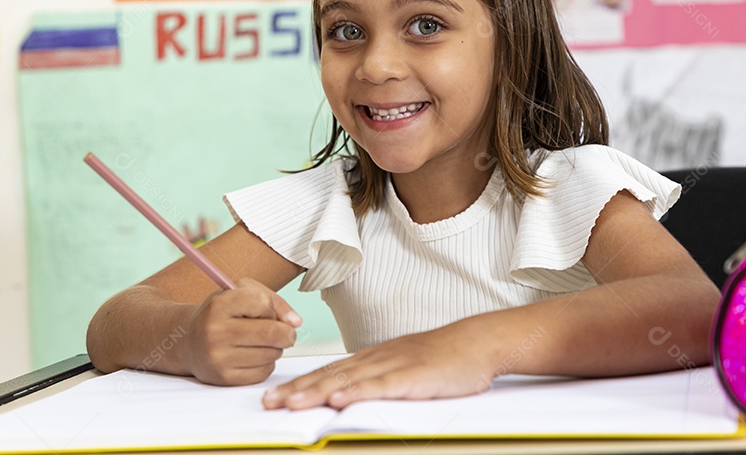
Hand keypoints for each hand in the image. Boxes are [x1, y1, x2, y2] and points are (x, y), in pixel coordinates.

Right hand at [180, 278, 301, 385]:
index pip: (263, 305)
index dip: (273, 310)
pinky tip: (254, 356)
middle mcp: (215, 332)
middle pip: (271, 333)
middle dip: (286, 333)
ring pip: (271, 354)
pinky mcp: (223, 378)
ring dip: (276, 349)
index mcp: (219, 304)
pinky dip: (267, 364)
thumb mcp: (242, 293)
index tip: (270, 313)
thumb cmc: (222, 314)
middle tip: (285, 333)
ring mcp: (218, 357)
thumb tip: (296, 322)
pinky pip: (263, 372)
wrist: (189, 341)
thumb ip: (273, 301)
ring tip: (262, 343)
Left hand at [261, 320, 496, 409]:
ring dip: (316, 392)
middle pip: (329, 375)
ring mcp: (394, 366)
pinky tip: (340, 399)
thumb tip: (350, 395)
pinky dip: (358, 392)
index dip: (300, 385)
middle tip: (268, 403)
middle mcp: (377, 359)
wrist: (477, 342)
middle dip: (296, 390)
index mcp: (373, 358)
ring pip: (348, 380)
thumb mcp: (403, 367)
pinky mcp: (413, 376)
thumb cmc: (444, 357)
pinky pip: (381, 385)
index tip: (273, 396)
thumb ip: (377, 379)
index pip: (329, 372)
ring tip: (290, 403)